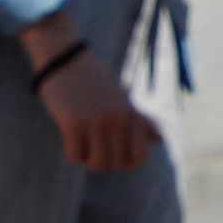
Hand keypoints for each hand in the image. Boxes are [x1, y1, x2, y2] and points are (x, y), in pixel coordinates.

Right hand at [36, 38, 156, 175]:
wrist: (63, 58)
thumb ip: (140, 120)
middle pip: (116, 164)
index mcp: (130, 114)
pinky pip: (75, 156)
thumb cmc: (92, 80)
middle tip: (93, 150)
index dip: (127, 163)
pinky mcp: (73, 123)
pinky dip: (72, 154)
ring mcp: (96, 121)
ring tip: (83, 147)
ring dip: (88, 161)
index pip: (140, 157)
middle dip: (104, 162)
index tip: (115, 155)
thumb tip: (159, 140)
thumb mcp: (121, 98)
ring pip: (97, 164)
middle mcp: (117, 119)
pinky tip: (70, 140)